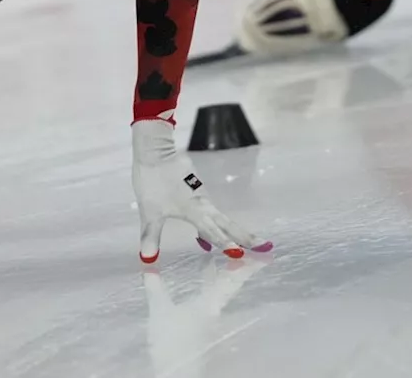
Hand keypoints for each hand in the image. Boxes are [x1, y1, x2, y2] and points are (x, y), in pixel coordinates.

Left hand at [131, 119, 272, 261]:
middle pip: (227, 223)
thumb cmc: (152, 182)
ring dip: (235, 229)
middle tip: (264, 248)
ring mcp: (201, 194)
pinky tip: (213, 224)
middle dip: (245, 237)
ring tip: (248, 241)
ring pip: (221, 216)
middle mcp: (203, 204)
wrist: (154, 151)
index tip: (241, 255)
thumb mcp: (149, 212)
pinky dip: (217, 219)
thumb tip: (147, 259)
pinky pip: (210, 208)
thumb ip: (150, 236)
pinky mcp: (196, 186)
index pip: (213, 232)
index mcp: (194, 211)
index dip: (226, 244)